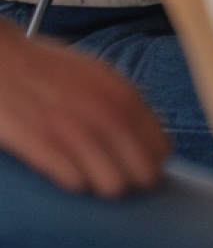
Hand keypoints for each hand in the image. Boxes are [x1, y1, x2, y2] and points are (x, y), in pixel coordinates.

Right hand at [0, 21, 169, 195]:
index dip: (152, 162)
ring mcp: (77, 131)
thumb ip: (125, 104)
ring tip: (92, 174)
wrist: (6, 61)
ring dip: (104, 185)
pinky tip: (65, 168)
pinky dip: (73, 182)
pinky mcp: (45, 147)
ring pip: (114, 186)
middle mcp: (108, 113)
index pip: (161, 148)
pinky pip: (76, 183)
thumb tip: (150, 135)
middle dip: (134, 179)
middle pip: (144, 173)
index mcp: (125, 94)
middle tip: (119, 175)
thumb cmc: (52, 70)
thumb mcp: (100, 77)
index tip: (141, 164)